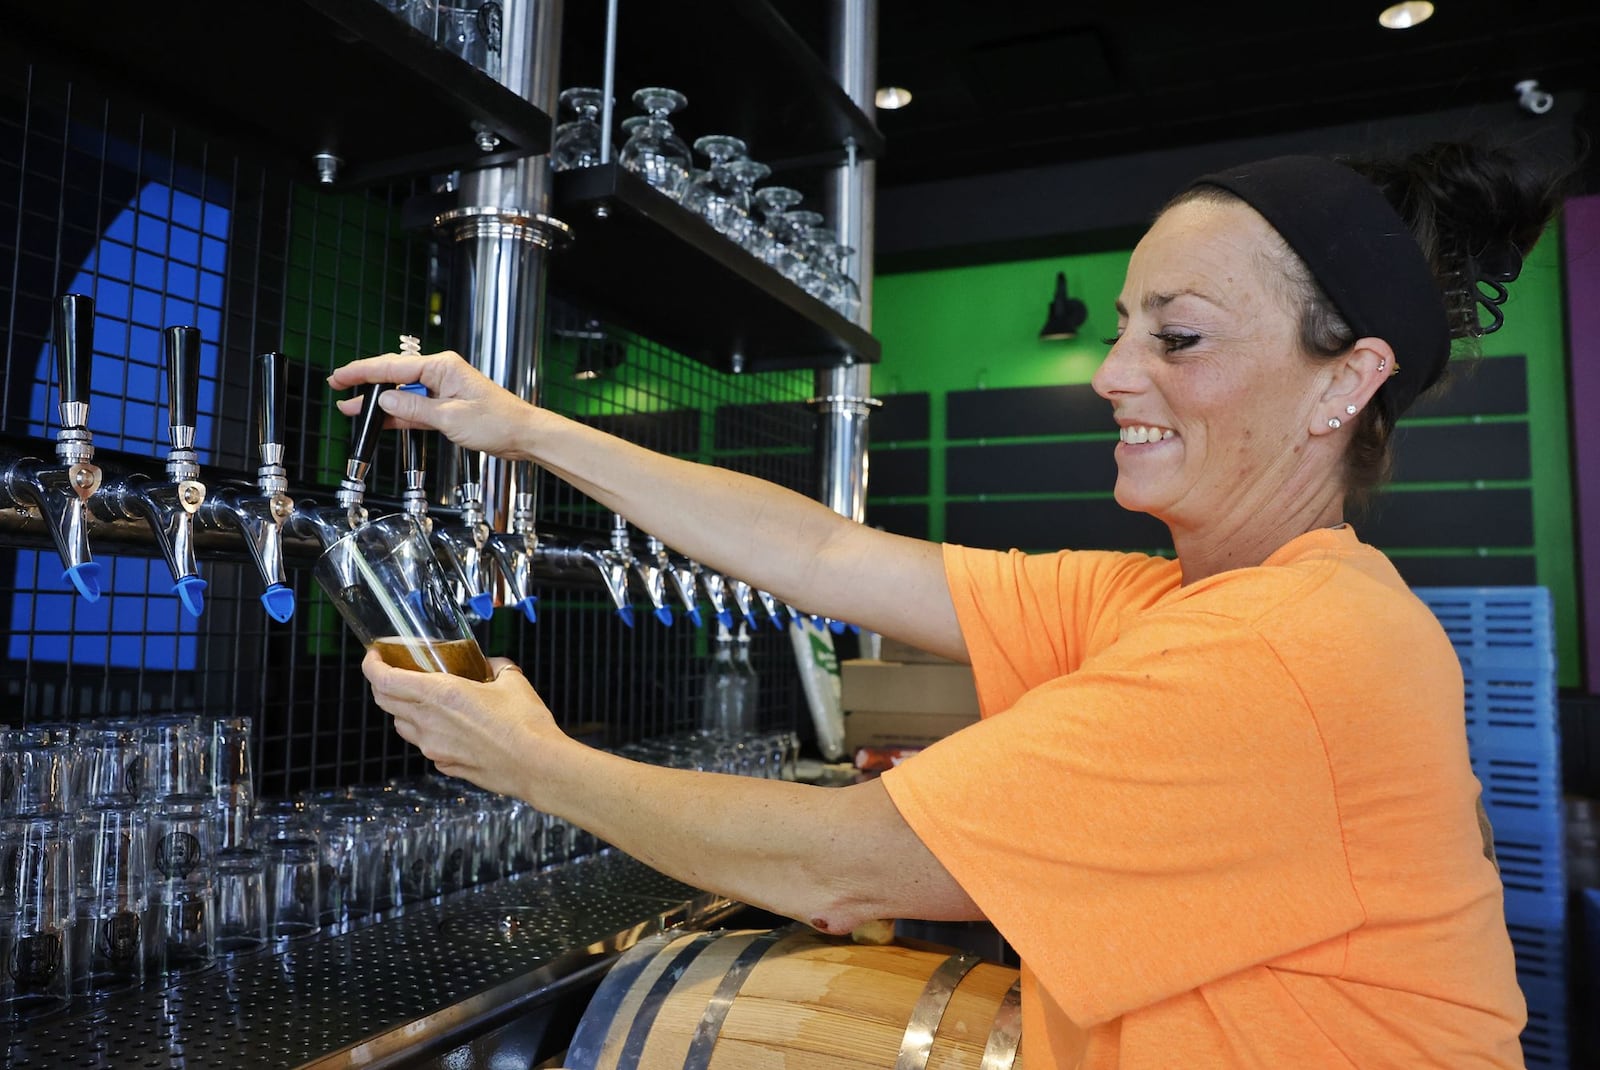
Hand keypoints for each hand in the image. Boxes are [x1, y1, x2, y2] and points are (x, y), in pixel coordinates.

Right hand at [328, 350, 540, 460]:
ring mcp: (442, 391)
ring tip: (350, 408)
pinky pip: (414, 409)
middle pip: (393, 377)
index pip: (393, 367)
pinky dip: (396, 416)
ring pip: (401, 395)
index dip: (362, 372)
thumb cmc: (498, 421)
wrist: (523, 434)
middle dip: (365, 384)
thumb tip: (384, 402)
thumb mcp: (450, 418)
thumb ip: (414, 410)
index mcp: (441, 367)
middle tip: (337, 388)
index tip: (340, 376)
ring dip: (377, 404)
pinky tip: (377, 421)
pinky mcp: (445, 407)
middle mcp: (440, 374)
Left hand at [362, 650, 568, 802]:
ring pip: (402, 726)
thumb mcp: (512, 681)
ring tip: (422, 700)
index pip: (385, 680)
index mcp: (440, 694)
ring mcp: (433, 748)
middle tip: (393, 672)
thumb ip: (496, 667)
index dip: (372, 665)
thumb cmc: (525, 724)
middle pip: (385, 702)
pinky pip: (426, 746)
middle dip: (382, 684)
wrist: (536, 765)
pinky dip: (429, 733)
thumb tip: (492, 665)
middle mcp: (428, 722)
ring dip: (404, 710)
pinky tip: (451, 727)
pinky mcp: (445, 765)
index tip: (374, 656)